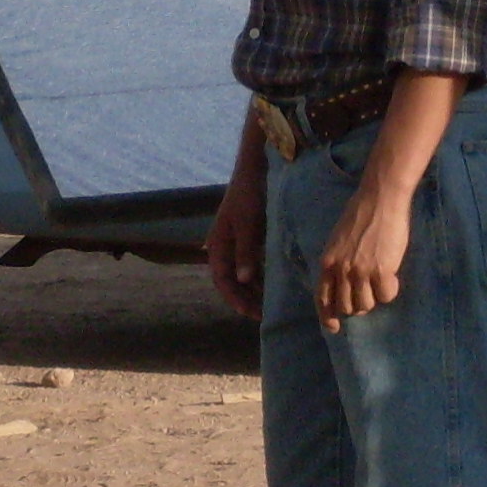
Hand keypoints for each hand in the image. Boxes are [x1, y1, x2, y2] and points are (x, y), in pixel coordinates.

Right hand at [206, 138, 266, 319]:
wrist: (253, 171)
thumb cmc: (248, 195)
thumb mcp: (247, 224)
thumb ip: (245, 252)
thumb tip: (242, 280)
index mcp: (218, 245)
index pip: (221, 280)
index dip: (233, 298)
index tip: (248, 312)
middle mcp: (223, 247)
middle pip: (229, 281)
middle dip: (243, 299)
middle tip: (261, 314)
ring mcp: (234, 244)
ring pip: (239, 275)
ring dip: (250, 291)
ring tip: (266, 305)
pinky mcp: (246, 240)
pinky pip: (248, 266)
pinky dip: (256, 278)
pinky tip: (269, 286)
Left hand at [315, 183, 412, 332]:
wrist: (380, 199)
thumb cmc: (361, 215)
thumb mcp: (338, 240)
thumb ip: (337, 262)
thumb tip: (344, 285)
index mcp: (327, 262)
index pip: (322, 298)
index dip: (327, 316)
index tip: (334, 327)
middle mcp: (341, 270)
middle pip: (347, 307)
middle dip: (358, 304)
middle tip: (369, 291)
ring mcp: (361, 272)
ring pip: (366, 305)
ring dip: (375, 297)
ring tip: (381, 280)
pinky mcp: (382, 271)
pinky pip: (386, 296)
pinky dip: (391, 290)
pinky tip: (393, 275)